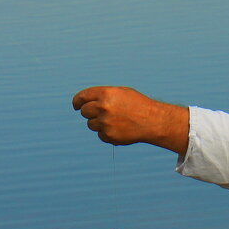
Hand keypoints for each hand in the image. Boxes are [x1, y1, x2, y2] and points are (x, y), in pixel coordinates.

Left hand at [72, 86, 188, 152]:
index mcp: (105, 94)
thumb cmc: (137, 104)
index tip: (76, 106)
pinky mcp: (108, 136)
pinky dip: (107, 133)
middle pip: (84, 112)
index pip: (82, 97)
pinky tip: (120, 129)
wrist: (152, 121)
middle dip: (89, 113)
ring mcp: (105, 123)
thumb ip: (102, 95)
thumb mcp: (120, 93)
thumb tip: (84, 101)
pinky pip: (100, 135)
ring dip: (99, 123)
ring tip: (115, 121)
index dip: (77, 102)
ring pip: (91, 124)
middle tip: (101, 113)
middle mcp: (103, 107)